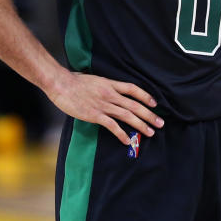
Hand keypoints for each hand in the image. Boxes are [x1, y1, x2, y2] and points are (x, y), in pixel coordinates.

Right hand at [47, 71, 162, 144]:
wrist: (60, 84)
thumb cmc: (73, 80)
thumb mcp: (93, 79)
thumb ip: (103, 85)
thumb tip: (108, 89)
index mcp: (110, 84)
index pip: (133, 89)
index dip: (145, 96)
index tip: (155, 103)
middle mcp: (110, 94)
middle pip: (135, 105)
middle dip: (149, 115)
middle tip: (160, 123)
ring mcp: (103, 105)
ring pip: (127, 115)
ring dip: (141, 125)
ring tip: (150, 132)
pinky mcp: (95, 115)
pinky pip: (112, 126)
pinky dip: (122, 134)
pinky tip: (128, 141)